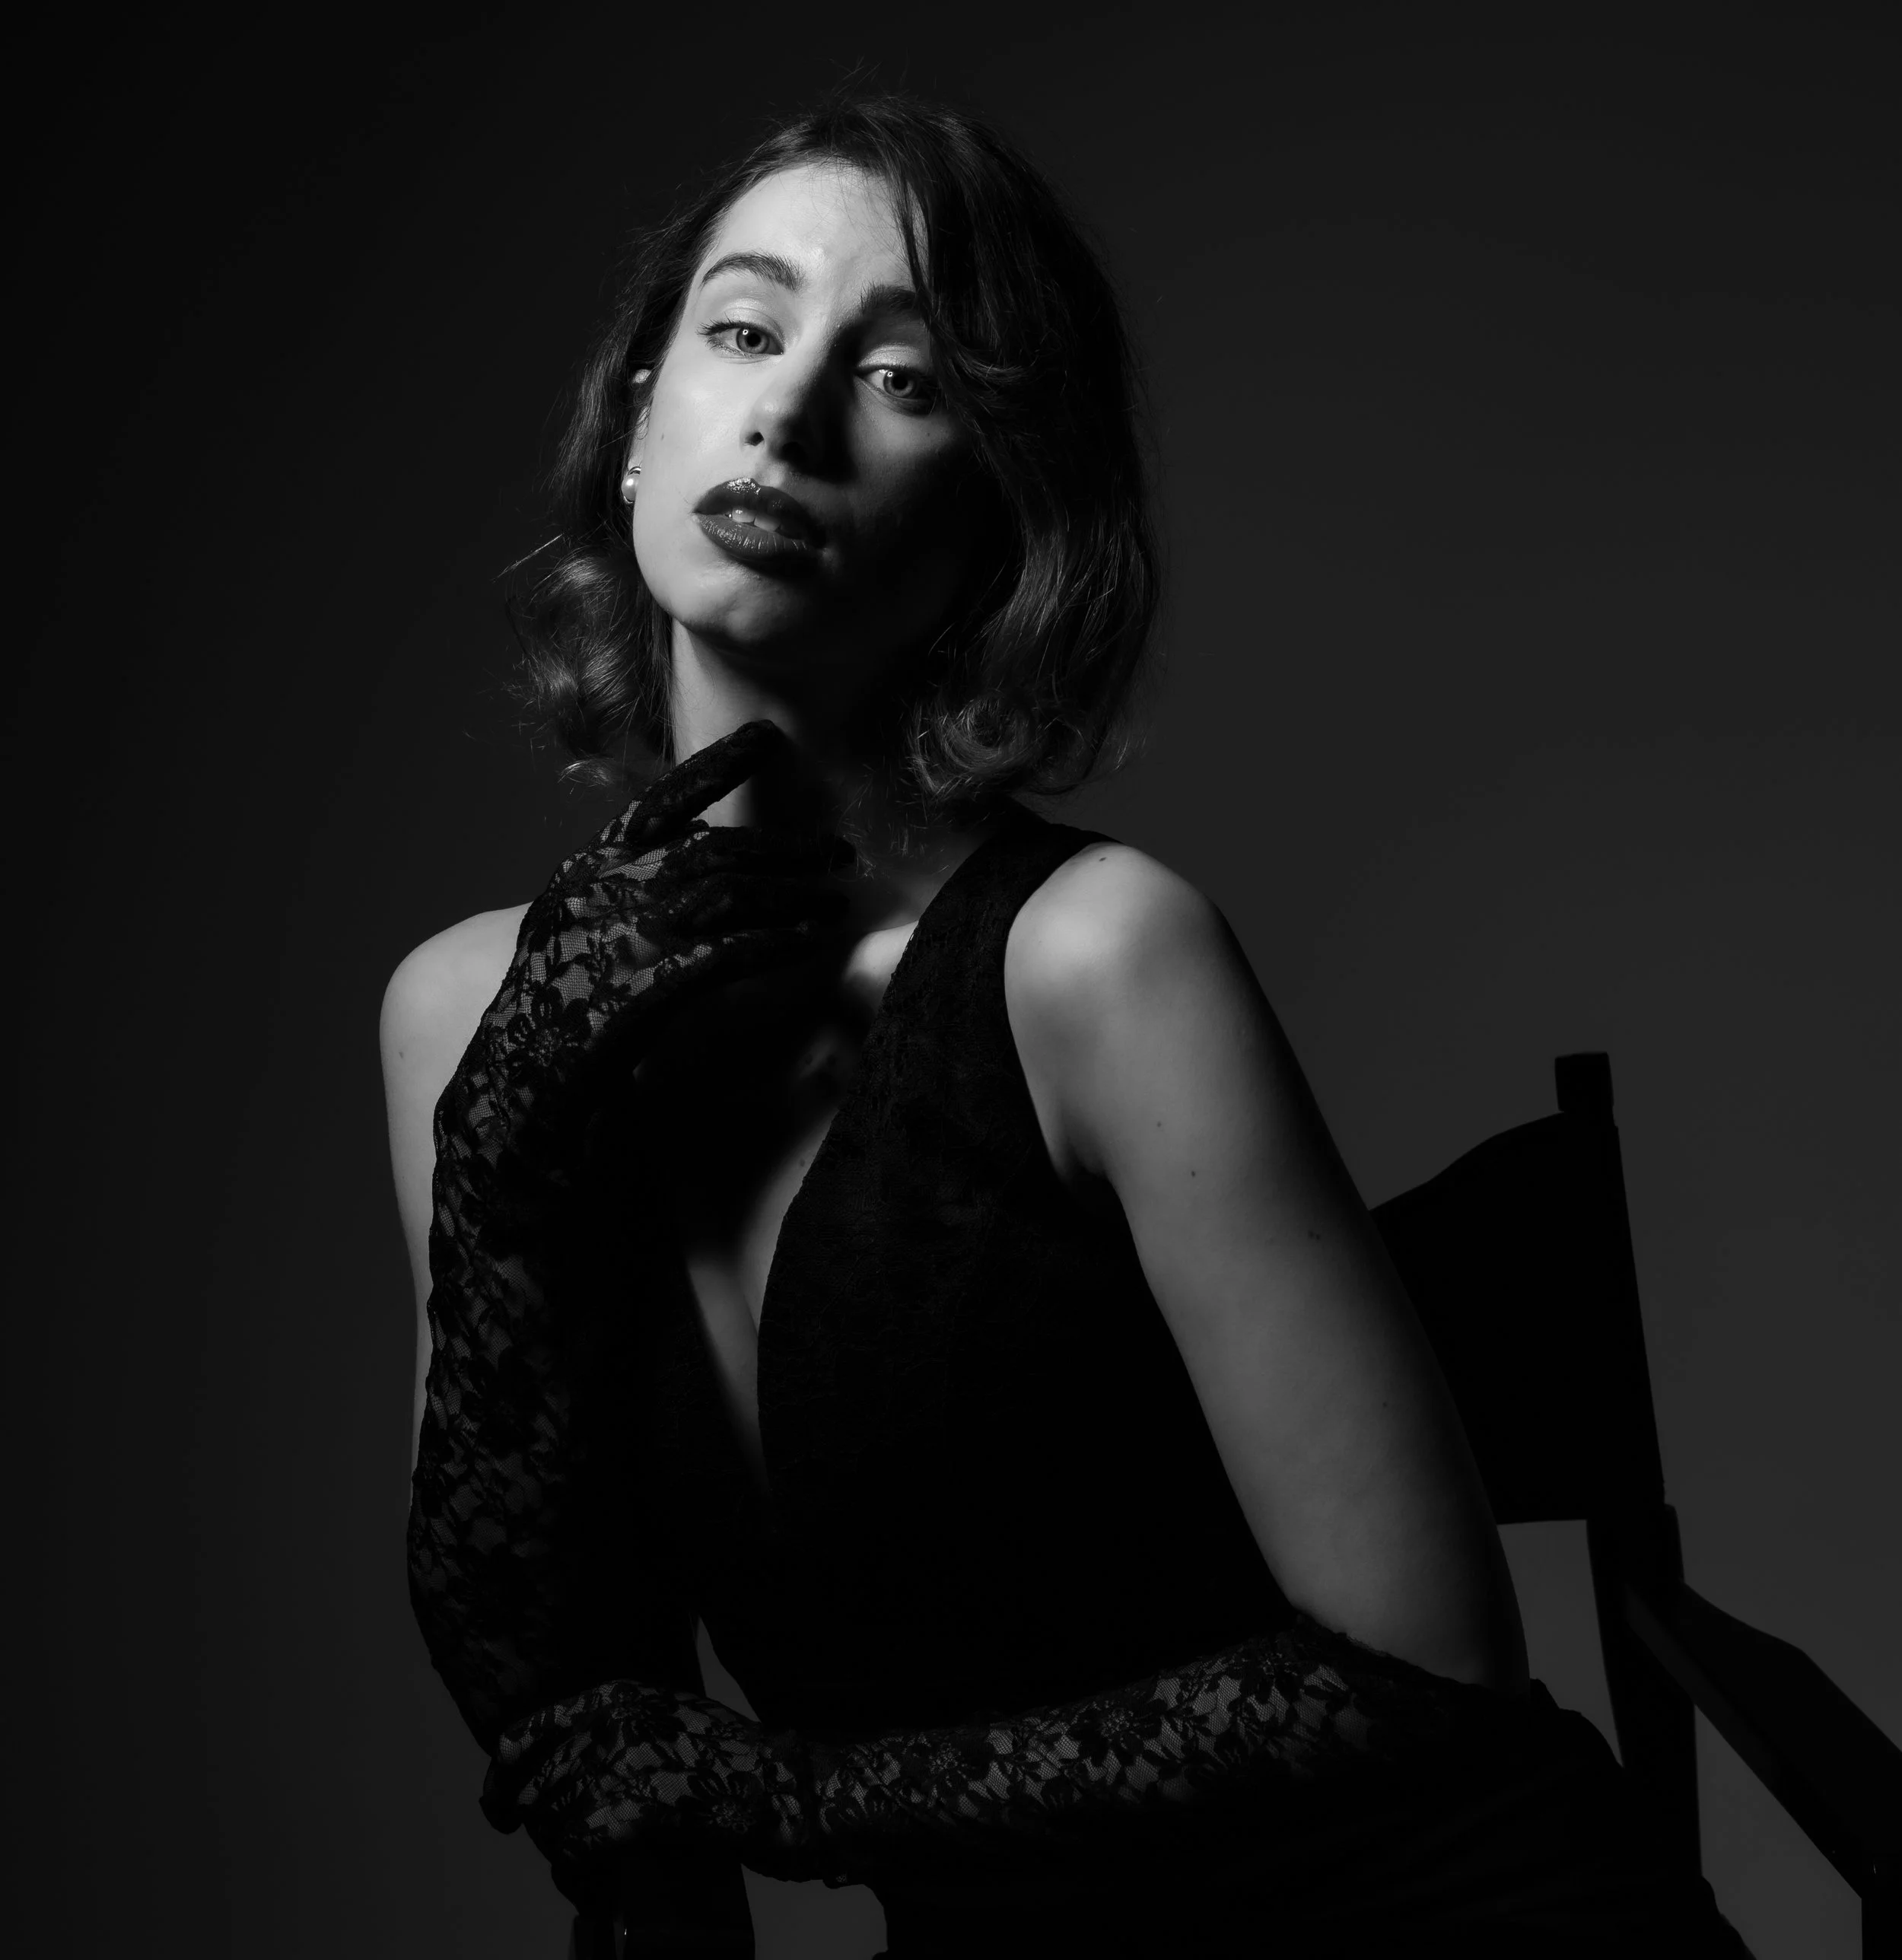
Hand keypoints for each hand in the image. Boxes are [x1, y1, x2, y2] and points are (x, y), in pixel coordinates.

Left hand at [480, 1679, 805, 1909]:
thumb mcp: (674, 1718)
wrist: (787, 1788)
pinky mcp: (642, 1806)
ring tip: (575, 1868)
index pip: (537, 1726)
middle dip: (534, 1819)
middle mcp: (619, 1719)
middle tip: (547, 1845)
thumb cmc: (734, 1761)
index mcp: (624, 1694)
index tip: (498, 1793)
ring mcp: (630, 1761)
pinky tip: (587, 1880)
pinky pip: (579, 1844)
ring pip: (555, 1816)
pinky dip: (575, 1870)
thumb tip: (565, 1769)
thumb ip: (622, 1730)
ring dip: (556, 1849)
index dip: (507, 1765)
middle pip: (541, 1780)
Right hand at [484, 719, 858, 1124]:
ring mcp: (620, 936)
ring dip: (792, 894)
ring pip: (728, 892)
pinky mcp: (642, 987)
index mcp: (585, 870)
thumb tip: (694, 844)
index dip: (716, 764)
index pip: (659, 802)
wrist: (513, 1085)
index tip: (767, 738)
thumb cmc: (553, 1011)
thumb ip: (625, 883)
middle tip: (838, 851)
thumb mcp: (573, 927)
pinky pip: (728, 951)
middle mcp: (602, 890)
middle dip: (785, 847)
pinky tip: (809, 941)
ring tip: (835, 901)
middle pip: (712, 848)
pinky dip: (776, 941)